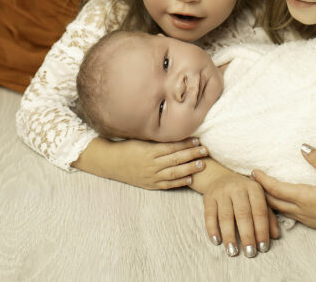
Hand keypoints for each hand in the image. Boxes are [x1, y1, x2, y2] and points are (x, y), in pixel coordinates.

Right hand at [76, 137, 209, 189]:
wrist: (110, 163)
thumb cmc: (125, 147)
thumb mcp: (139, 138)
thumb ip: (155, 137)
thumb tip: (172, 130)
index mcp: (149, 150)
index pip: (172, 146)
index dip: (186, 143)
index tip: (198, 139)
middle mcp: (151, 164)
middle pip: (176, 159)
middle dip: (192, 154)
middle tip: (205, 150)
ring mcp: (151, 176)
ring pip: (174, 173)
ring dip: (190, 169)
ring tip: (202, 164)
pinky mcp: (150, 184)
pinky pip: (167, 185)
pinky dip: (179, 182)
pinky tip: (189, 179)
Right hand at [194, 167, 279, 255]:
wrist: (219, 177)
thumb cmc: (244, 194)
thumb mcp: (258, 199)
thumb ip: (268, 216)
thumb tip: (275, 235)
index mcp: (253, 188)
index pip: (259, 211)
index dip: (262, 230)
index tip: (263, 248)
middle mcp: (237, 188)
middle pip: (243, 214)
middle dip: (247, 235)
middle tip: (250, 253)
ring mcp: (221, 192)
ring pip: (225, 216)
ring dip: (229, 235)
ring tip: (233, 251)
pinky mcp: (208, 197)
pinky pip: (209, 215)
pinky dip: (212, 229)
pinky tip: (217, 241)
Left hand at [251, 145, 315, 238]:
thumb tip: (303, 146)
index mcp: (305, 198)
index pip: (276, 189)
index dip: (262, 180)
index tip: (252, 171)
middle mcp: (302, 211)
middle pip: (273, 202)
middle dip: (260, 191)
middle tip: (250, 180)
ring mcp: (307, 219)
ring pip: (280, 211)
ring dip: (269, 200)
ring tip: (261, 190)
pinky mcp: (313, 223)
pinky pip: (290, 216)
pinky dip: (280, 207)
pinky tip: (280, 202)